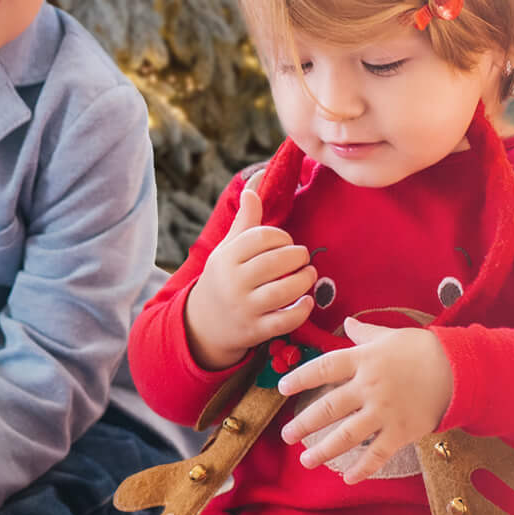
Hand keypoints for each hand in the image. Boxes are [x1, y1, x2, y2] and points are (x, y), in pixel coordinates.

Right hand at [183, 174, 315, 370]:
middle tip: (303, 258)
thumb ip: (245, 220)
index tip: (286, 242)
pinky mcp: (256, 330)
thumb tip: (256, 184)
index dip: (282, 237)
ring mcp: (244, 308)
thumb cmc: (223, 278)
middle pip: (276, 262)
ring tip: (309, 275)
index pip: (262, 237)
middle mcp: (233, 282)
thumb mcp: (227, 248)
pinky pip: (285, 320)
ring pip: (284, 291)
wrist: (204, 324)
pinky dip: (302, 309)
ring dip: (305, 281)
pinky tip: (307, 301)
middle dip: (298, 257)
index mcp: (226, 257)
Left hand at [276, 317, 454, 482]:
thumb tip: (348, 322)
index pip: (322, 369)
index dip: (300, 378)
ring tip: (306, 461)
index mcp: (363, 360)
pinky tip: (348, 478)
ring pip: (347, 435)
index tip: (282, 388)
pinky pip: (378, 453)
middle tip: (287, 435)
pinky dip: (363, 468)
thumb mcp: (390, 334)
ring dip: (324, 450)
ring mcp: (384, 412)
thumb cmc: (423, 349)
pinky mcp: (402, 431)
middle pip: (328, 407)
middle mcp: (368, 387)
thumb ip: (365, 332)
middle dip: (304, 423)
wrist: (460, 369)